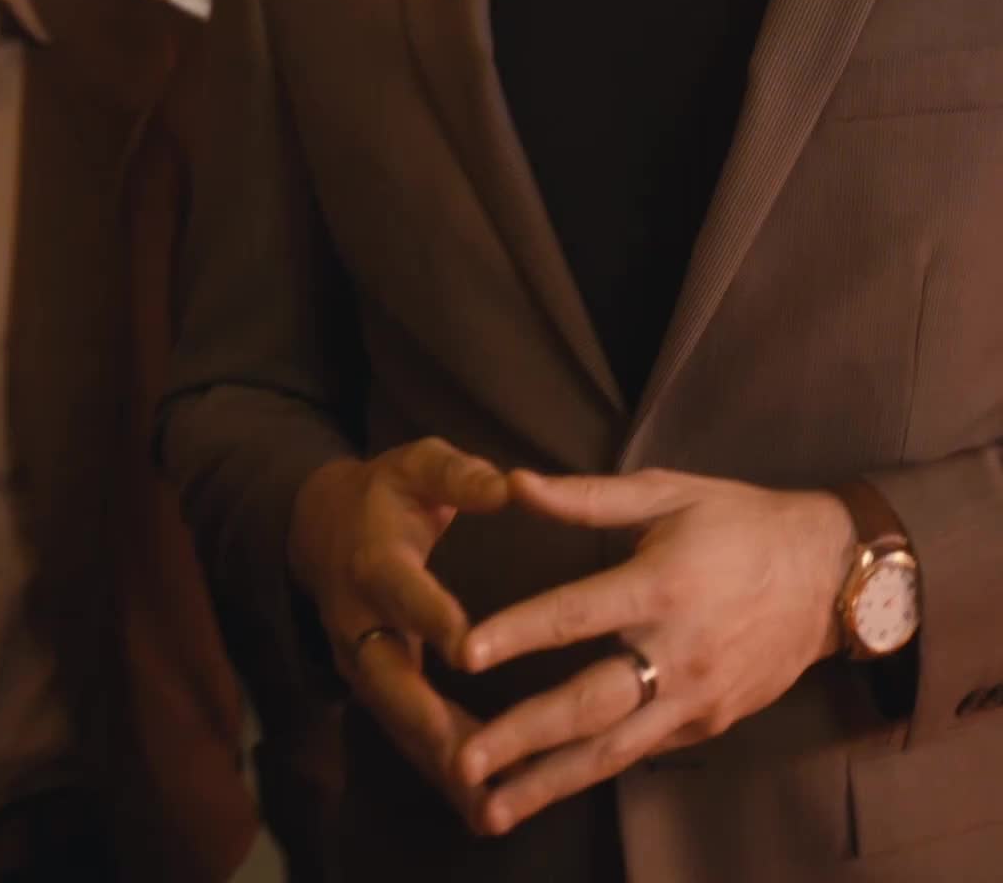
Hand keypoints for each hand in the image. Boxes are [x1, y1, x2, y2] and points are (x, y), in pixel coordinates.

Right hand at [288, 438, 509, 822]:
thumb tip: (506, 484)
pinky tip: (484, 808)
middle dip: (428, 722)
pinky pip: (405, 737)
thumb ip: (459, 474)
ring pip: (397, 723)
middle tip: (471, 759)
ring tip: (486, 803)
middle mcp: (360, 621)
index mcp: (374, 561)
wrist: (322, 527)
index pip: (402, 592)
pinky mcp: (375, 690)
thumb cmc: (388, 493)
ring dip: (438, 764)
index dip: (432, 617)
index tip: (467, 647)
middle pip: (389, 680)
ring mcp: (363, 663)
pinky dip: (439, 774)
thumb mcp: (417, 465)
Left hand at [455, 467, 854, 835]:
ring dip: (548, 782)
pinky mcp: (708, 724)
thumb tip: (516, 482)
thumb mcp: (668, 492)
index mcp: (662, 586)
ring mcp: (695, 698)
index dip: (517, 632)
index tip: (464, 652)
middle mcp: (677, 652)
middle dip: (522, 736)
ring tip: (490, 808)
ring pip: (612, 750)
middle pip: (588, 704)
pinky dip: (592, 773)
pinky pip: (641, 751)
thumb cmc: (740, 522)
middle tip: (462, 762)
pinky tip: (547, 788)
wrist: (829, 575)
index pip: (576, 614)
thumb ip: (588, 496)